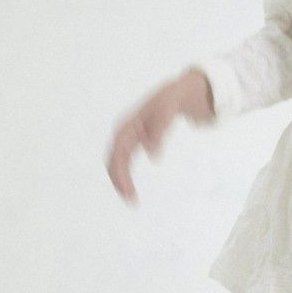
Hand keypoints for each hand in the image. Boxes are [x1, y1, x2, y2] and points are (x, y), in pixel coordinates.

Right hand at [105, 68, 213, 205]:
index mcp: (128, 125)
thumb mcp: (169, 108)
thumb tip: (152, 153)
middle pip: (114, 160)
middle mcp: (124, 132)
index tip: (128, 189)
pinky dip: (126, 176)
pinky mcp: (135, 143)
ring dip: (121, 182)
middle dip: (119, 181)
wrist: (177, 91)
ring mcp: (128, 138)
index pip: (118, 152)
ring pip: (117, 163)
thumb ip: (160, 128)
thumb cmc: (172, 98)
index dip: (120, 172)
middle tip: (131, 200)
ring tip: (131, 199)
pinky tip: (131, 189)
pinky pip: (125, 162)